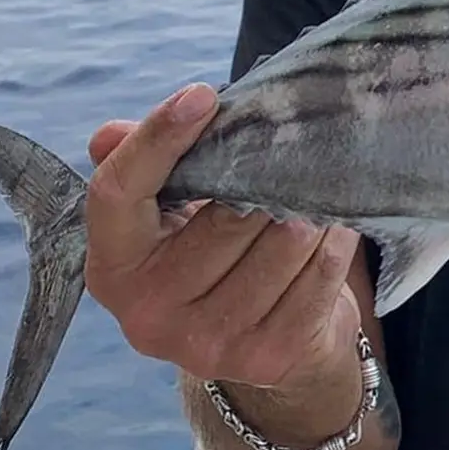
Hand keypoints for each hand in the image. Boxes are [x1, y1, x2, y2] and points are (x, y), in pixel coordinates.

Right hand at [82, 82, 363, 392]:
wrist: (275, 345)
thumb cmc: (216, 255)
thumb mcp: (172, 215)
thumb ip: (147, 167)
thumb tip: (109, 134)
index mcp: (114, 268)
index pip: (118, 193)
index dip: (158, 139)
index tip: (203, 94)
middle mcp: (148, 314)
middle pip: (224, 216)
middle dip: (268, 176)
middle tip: (294, 146)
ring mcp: (208, 342)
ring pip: (283, 242)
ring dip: (312, 206)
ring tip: (319, 187)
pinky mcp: (268, 355)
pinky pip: (321, 273)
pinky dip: (337, 240)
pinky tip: (339, 224)